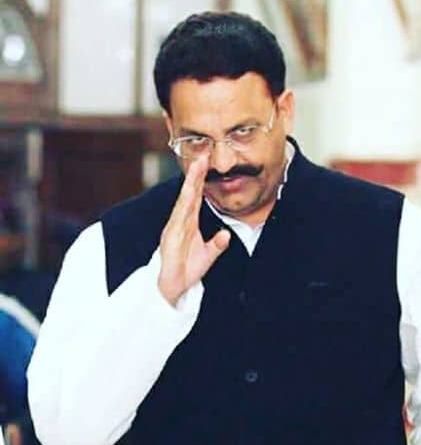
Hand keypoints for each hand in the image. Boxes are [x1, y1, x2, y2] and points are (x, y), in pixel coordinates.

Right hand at [158, 155, 230, 304]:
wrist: (172, 288)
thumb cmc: (186, 269)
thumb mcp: (208, 256)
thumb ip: (217, 245)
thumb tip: (226, 234)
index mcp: (189, 223)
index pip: (196, 198)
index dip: (201, 181)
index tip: (207, 164)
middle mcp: (180, 222)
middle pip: (189, 194)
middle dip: (195, 175)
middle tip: (202, 156)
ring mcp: (174, 228)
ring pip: (184, 202)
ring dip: (190, 185)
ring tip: (196, 169)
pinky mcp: (171, 238)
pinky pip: (179, 219)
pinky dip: (184, 205)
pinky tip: (188, 194)